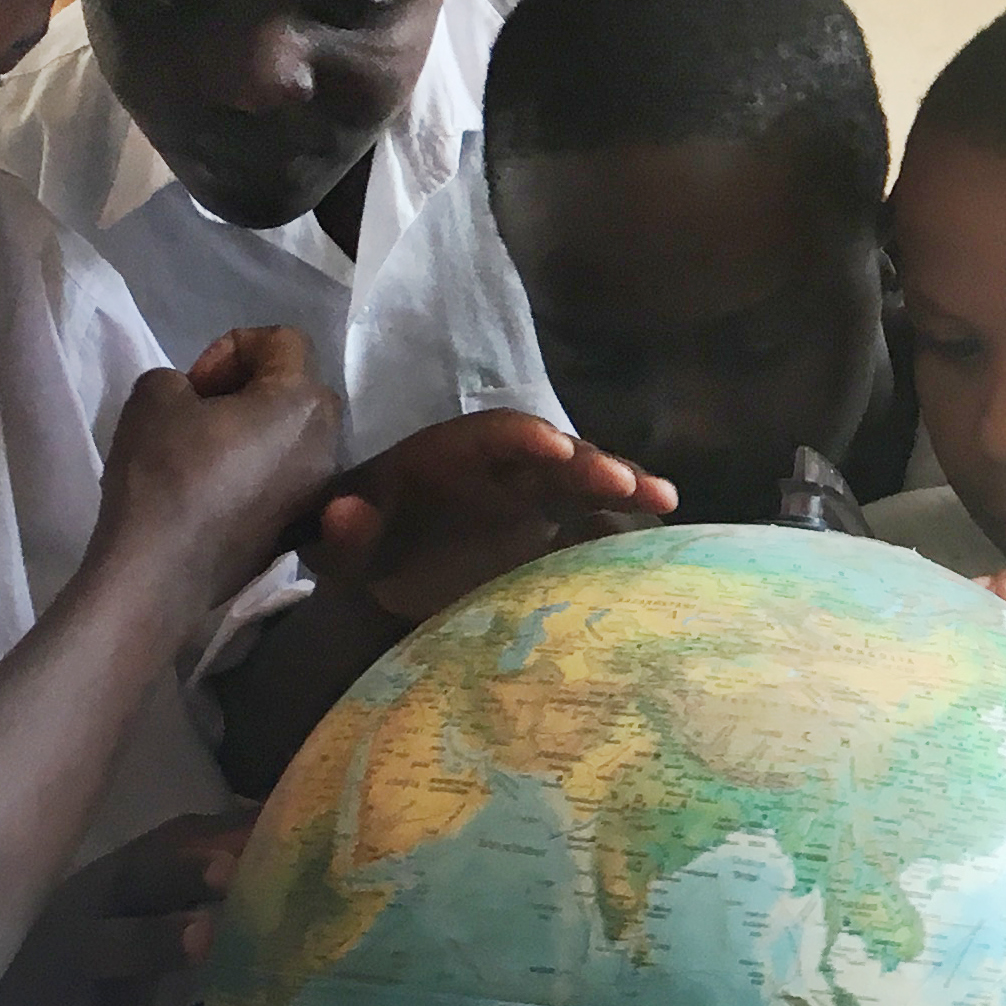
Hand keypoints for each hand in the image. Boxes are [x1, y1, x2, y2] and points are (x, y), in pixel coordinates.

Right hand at [0, 809, 249, 1005]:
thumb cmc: (121, 921)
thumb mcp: (152, 877)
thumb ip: (214, 846)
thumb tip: (282, 818)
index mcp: (104, 899)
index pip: (138, 877)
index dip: (181, 870)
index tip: (230, 868)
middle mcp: (82, 963)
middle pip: (104, 951)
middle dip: (152, 944)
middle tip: (209, 939)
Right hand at [92, 327, 342, 608]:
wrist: (160, 570)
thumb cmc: (164, 471)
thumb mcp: (155, 393)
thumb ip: (183, 377)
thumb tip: (198, 400)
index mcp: (306, 401)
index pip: (284, 340)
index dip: (232, 347)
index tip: (194, 385)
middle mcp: (330, 443)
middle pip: (296, 388)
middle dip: (247, 386)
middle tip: (199, 410)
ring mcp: (320, 490)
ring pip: (293, 435)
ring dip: (253, 429)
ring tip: (203, 449)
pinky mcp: (300, 526)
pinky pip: (286, 476)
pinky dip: (256, 468)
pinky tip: (214, 486)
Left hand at [306, 412, 676, 625]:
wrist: (375, 571)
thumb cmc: (360, 550)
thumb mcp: (341, 547)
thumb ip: (344, 532)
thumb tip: (347, 511)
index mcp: (449, 458)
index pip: (491, 435)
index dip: (524, 437)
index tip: (555, 450)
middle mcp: (497, 469)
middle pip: (550, 454)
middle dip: (589, 463)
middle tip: (628, 484)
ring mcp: (528, 499)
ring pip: (581, 481)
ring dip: (621, 485)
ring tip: (664, 500)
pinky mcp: (547, 530)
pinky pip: (590, 517)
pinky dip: (622, 521)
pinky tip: (659, 535)